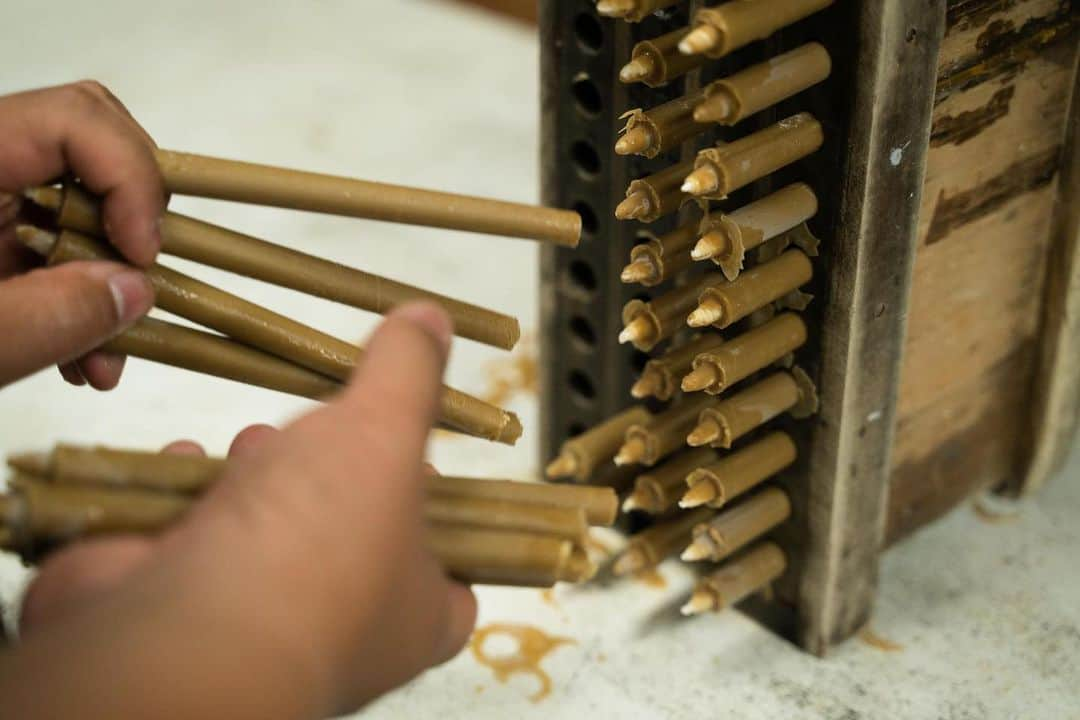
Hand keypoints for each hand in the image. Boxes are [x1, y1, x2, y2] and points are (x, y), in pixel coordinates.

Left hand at [0, 82, 162, 389]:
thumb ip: (51, 315)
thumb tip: (138, 292)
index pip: (75, 120)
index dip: (131, 178)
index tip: (146, 255)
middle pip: (93, 150)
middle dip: (137, 225)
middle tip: (145, 284)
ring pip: (86, 208)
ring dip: (115, 281)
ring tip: (109, 358)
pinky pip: (62, 250)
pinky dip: (84, 302)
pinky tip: (83, 359)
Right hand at [2, 303, 476, 718]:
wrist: (186, 634)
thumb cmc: (315, 547)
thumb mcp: (386, 433)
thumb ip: (408, 374)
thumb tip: (433, 320)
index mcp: (414, 614)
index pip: (451, 575)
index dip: (440, 518)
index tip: (420, 466)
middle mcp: (339, 634)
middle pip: (347, 544)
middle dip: (329, 479)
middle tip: (321, 437)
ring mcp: (254, 629)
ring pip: (261, 544)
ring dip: (254, 483)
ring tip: (256, 446)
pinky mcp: (179, 614)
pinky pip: (185, 546)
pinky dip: (181, 499)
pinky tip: (185, 464)